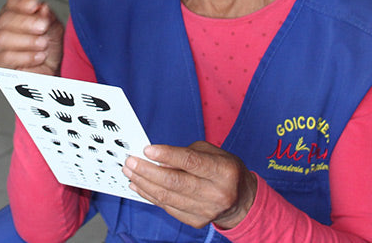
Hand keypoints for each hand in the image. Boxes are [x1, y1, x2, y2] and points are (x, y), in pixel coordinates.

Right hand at [0, 0, 63, 75]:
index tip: (35, 5)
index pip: (12, 2)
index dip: (22, 2)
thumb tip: (43, 8)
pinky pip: (6, 57)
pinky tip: (38, 56)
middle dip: (26, 22)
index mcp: (12, 13)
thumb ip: (48, 18)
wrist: (48, 72)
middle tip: (43, 27)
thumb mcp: (53, 30)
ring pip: (2, 37)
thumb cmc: (47, 48)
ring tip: (43, 44)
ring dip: (26, 40)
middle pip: (5, 19)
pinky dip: (25, 56)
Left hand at [123, 141, 257, 229]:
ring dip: (144, 183)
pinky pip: (168, 208)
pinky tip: (139, 186)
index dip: (167, 155)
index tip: (147, 150)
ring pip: (168, 197)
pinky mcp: (197, 221)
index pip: (191, 162)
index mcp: (224, 171)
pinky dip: (150, 196)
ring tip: (130, 172)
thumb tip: (157, 160)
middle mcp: (217, 193)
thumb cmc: (224, 170)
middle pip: (175, 182)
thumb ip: (186, 154)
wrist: (241, 200)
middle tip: (130, 161)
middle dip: (148, 171)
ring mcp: (207, 210)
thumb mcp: (211, 153)